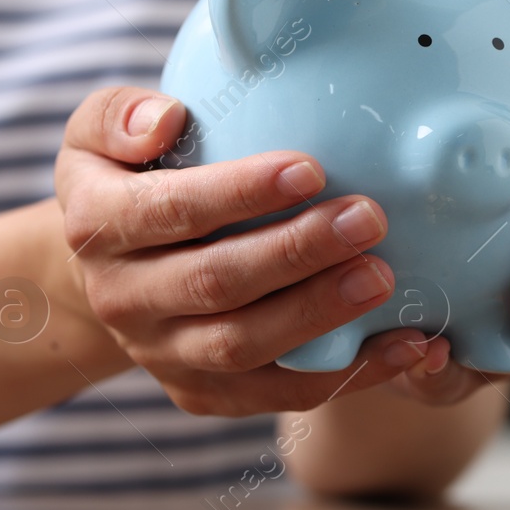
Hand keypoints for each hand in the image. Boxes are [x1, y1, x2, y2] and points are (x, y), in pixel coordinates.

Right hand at [53, 87, 444, 415]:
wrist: (112, 266)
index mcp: (97, 226)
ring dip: (320, 315)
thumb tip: (163, 121)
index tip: (311, 168)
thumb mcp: (101, 131)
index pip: (170, 210)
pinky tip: (411, 346)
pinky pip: (279, 393)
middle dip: (297, 253)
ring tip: (385, 278)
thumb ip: (120, 115)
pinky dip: (350, 374)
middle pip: (214, 283)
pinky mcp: (203, 393)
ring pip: (244, 346)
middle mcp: (122, 298)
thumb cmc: (131, 175)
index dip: (240, 192)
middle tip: (369, 219)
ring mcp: (162, 353)